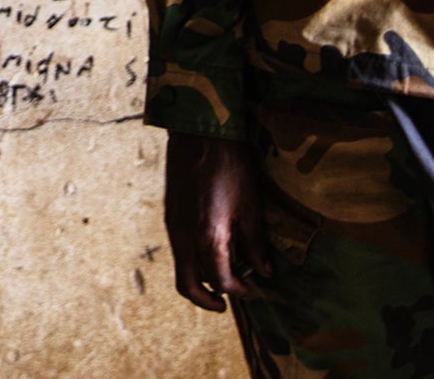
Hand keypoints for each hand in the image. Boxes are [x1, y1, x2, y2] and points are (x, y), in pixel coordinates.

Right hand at [163, 133, 273, 311]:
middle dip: (207, 300)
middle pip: (188, 285)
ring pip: (181, 268)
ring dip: (200, 280)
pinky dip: (192, 261)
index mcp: (207, 236)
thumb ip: (255, 242)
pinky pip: (178, 250)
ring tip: (221, 277)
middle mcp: (184, 236)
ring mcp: (173, 225)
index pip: (221, 280)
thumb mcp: (250, 204)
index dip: (239, 290)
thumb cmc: (229, 164)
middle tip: (226, 303)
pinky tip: (210, 251)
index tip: (252, 289)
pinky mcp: (170, 214)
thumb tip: (264, 271)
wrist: (199, 131)